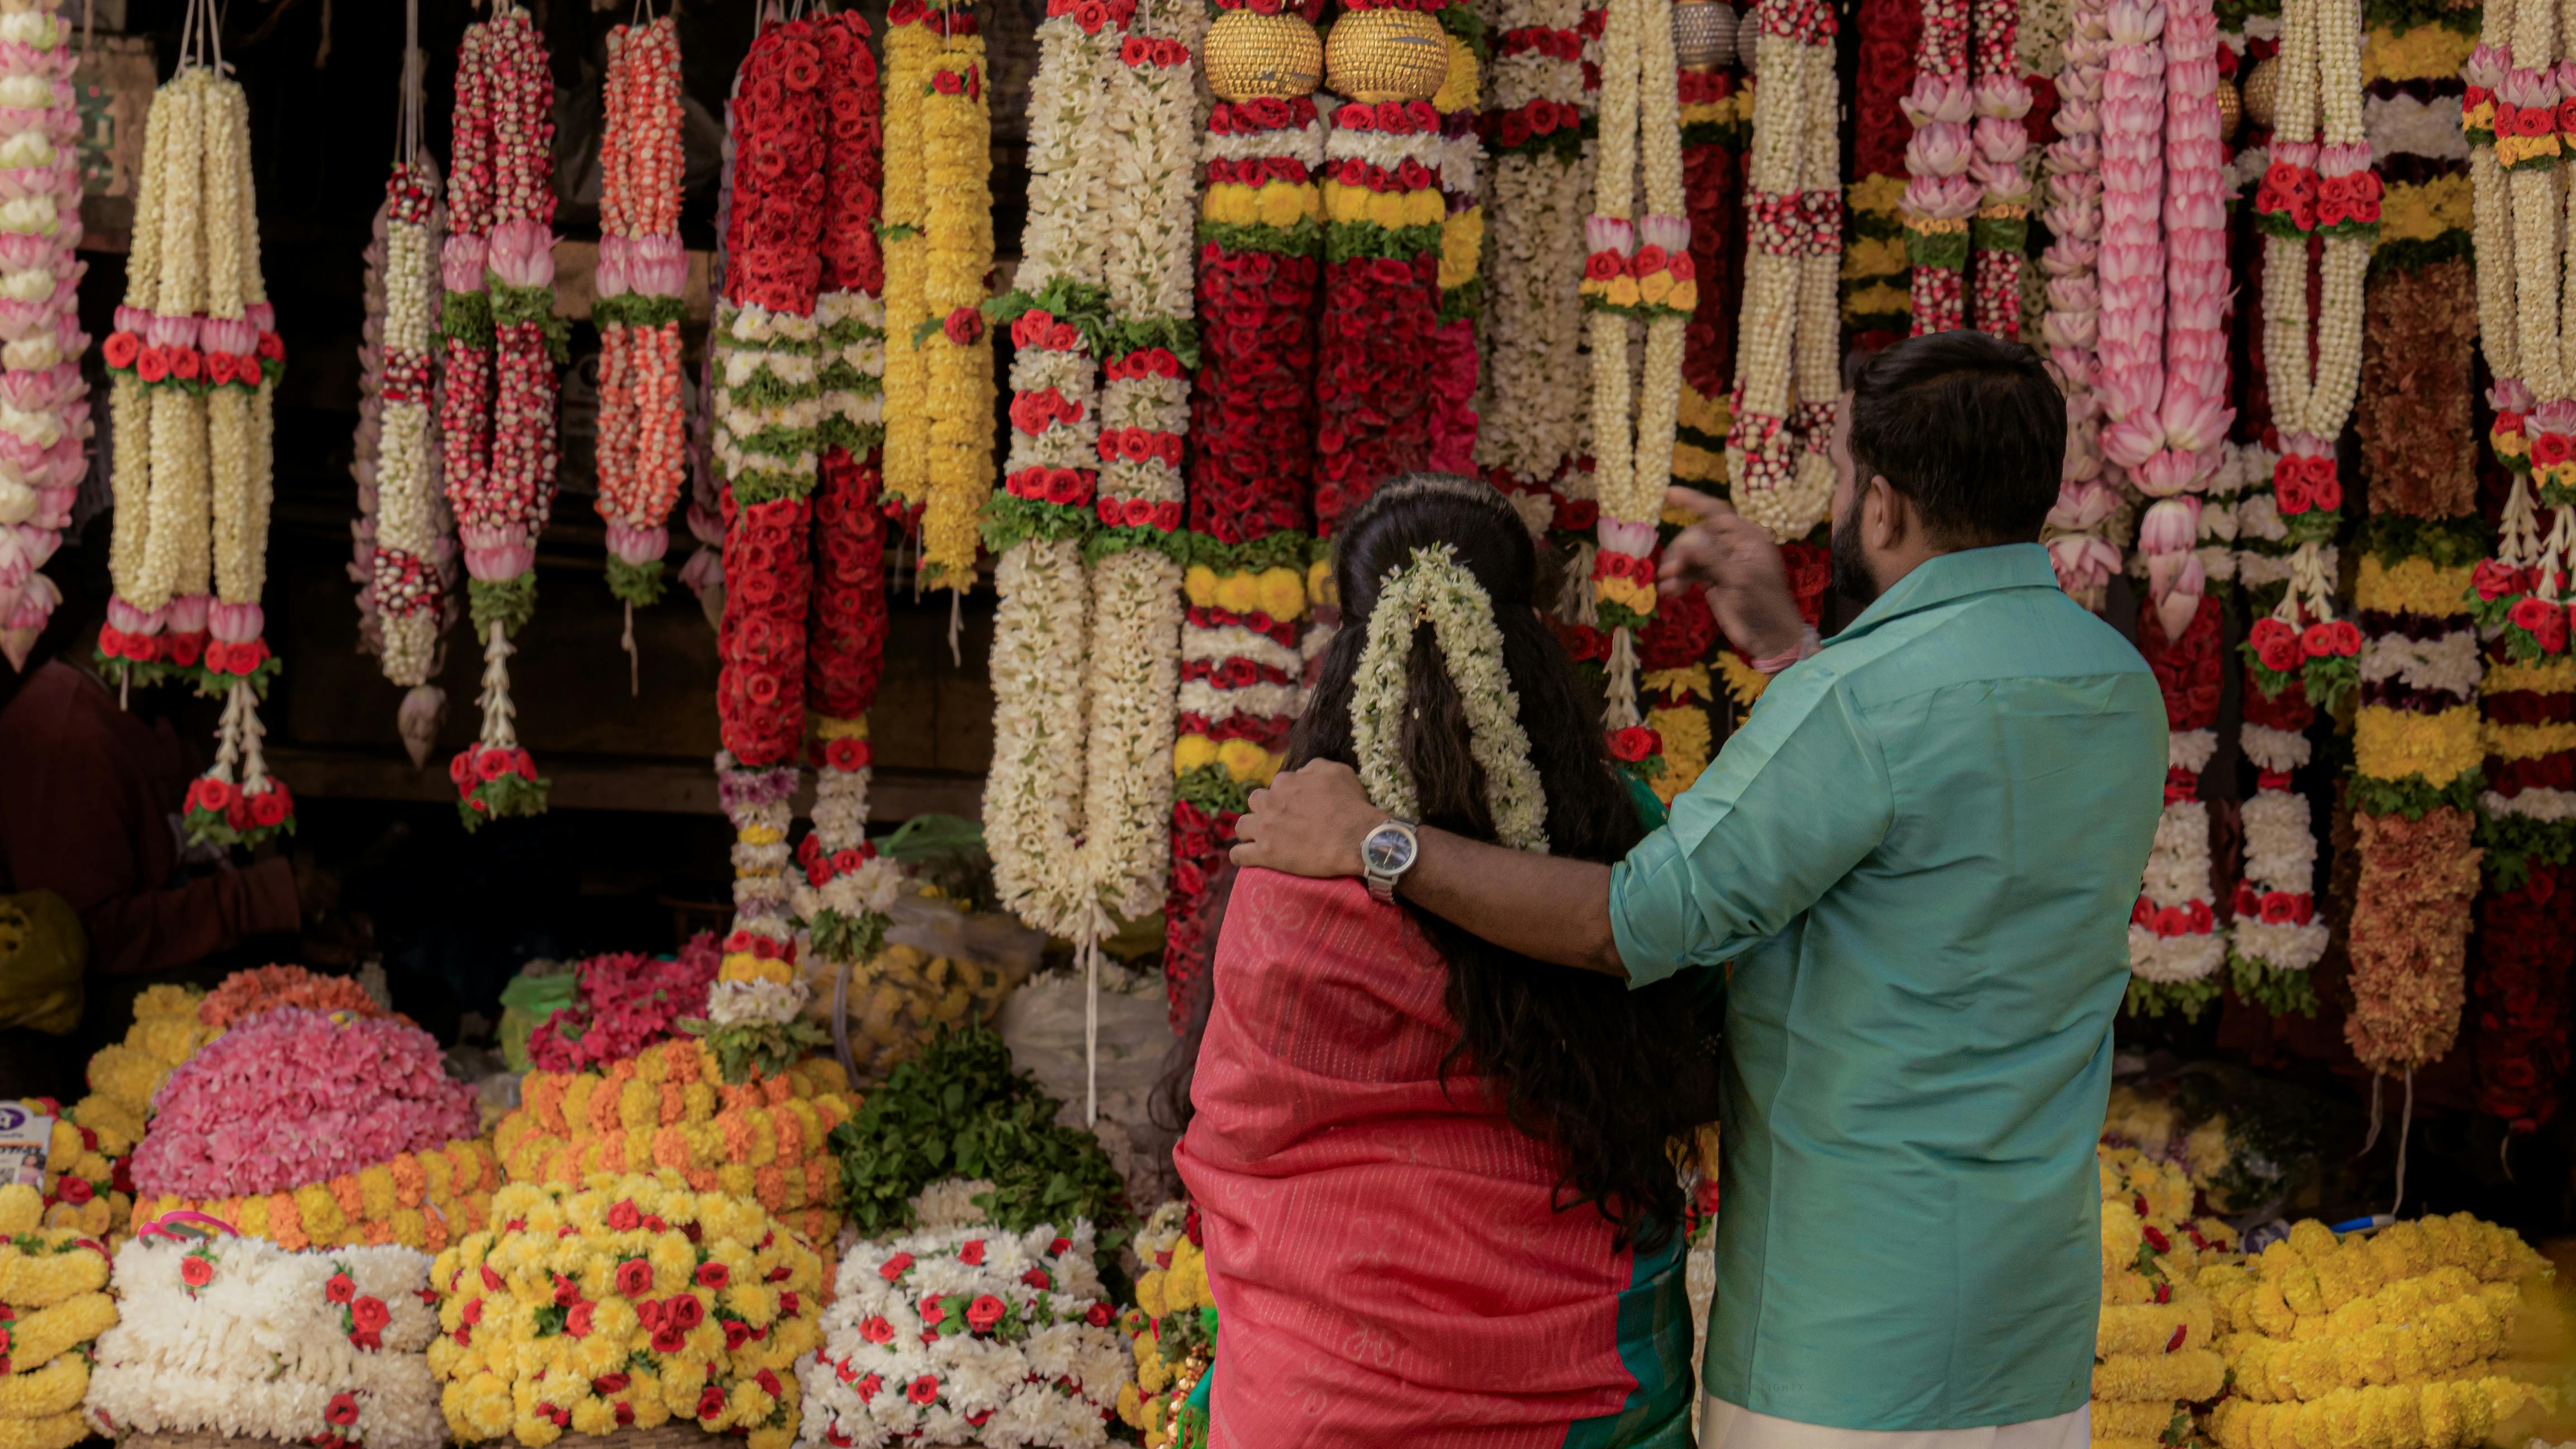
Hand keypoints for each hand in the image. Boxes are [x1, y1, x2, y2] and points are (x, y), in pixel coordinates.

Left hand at [1230, 760, 1382, 878]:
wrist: (1356, 839)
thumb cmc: (1350, 805)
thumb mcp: (1337, 771)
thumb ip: (1313, 767)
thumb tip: (1301, 773)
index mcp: (1284, 783)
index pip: (1277, 786)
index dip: (1286, 797)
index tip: (1297, 807)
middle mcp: (1269, 803)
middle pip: (1255, 803)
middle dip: (1264, 810)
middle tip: (1280, 822)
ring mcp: (1264, 829)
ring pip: (1241, 826)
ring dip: (1249, 830)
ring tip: (1262, 838)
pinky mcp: (1265, 854)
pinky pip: (1239, 854)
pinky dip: (1240, 855)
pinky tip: (1245, 857)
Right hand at [1659, 486, 1805, 661]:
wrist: (1770, 638)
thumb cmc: (1764, 606)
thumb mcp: (1740, 579)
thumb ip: (1712, 560)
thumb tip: (1684, 546)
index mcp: (1748, 538)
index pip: (1717, 512)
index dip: (1692, 501)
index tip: (1667, 492)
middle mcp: (1734, 546)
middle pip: (1697, 536)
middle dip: (1680, 551)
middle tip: (1669, 570)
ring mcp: (1722, 563)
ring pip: (1690, 555)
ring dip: (1676, 568)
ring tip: (1666, 584)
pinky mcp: (1713, 581)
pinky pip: (1690, 573)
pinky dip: (1679, 580)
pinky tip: (1670, 592)